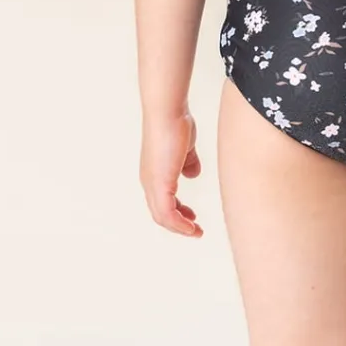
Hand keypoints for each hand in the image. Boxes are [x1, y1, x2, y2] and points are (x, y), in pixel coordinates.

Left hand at [141, 110, 204, 236]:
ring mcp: (152, 184)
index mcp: (154, 173)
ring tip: (195, 232)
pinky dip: (179, 224)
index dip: (177, 212)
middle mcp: (149, 181)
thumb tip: (192, 173)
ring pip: (162, 217)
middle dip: (178, 224)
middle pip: (160, 213)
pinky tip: (191, 226)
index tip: (193, 216)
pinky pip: (168, 213)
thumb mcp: (186, 148)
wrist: (168, 113)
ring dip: (180, 227)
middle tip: (195, 229)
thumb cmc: (176, 124)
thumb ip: (189, 162)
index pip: (162, 201)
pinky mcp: (159, 184)